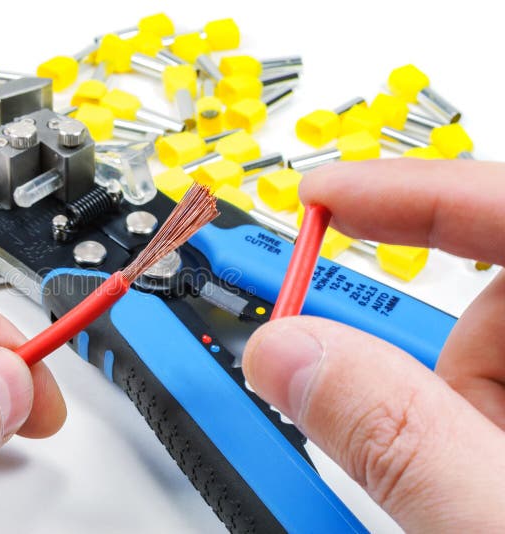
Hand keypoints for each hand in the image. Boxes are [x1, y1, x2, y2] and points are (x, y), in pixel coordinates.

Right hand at [243, 159, 504, 530]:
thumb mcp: (495, 529)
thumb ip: (393, 439)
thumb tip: (290, 358)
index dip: (413, 195)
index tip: (323, 200)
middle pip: (502, 309)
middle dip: (441, 375)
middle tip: (413, 451)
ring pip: (497, 370)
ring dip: (458, 429)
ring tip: (472, 504)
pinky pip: (501, 411)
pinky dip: (474, 447)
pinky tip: (483, 498)